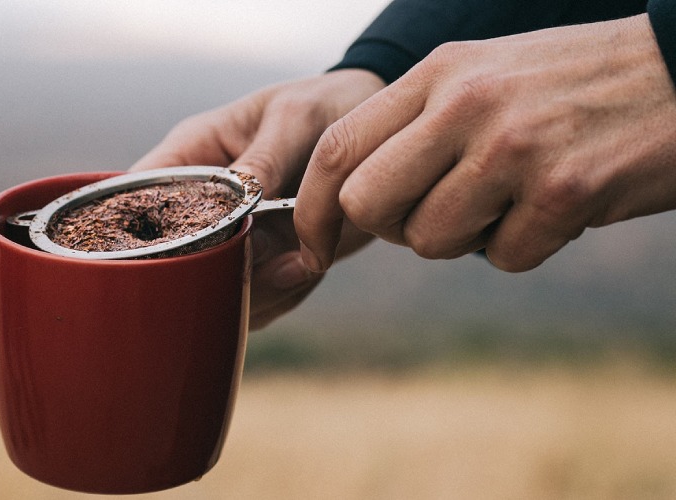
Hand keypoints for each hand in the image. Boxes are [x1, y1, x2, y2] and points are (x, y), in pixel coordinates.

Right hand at [131, 69, 384, 327]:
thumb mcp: (293, 119)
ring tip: (298, 262)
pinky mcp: (264, 264)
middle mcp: (203, 204)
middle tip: (264, 261)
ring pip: (215, 288)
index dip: (137, 233)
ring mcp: (233, 238)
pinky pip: (258, 300)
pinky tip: (307, 267)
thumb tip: (239, 206)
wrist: (377, 135)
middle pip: (173, 258)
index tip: (181, 252)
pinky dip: (282, 295)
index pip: (136, 198)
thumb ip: (264, 161)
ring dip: (255, 290)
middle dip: (214, 273)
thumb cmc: (325, 105)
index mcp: (191, 156)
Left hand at [296, 14, 675, 272]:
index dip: (312, 207)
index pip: (336, 148)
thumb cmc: (568, 84)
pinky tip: (555, 206)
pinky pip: (502, 258)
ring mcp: (514, 146)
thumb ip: (414, 127)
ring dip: (464, 239)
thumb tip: (356, 198)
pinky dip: (523, 246)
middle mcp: (465, 104)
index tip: (315, 243)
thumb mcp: (480, 76)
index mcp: (437, 73)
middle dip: (392, 229)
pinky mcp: (564, 190)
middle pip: (368, 204)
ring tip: (509, 200)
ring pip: (430, 241)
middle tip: (436, 214)